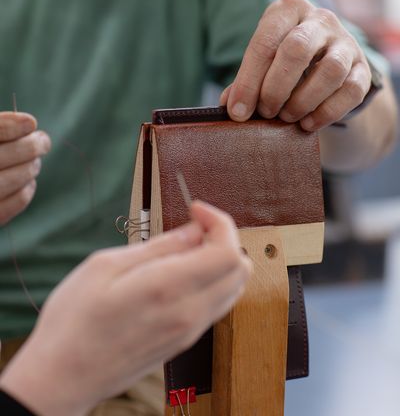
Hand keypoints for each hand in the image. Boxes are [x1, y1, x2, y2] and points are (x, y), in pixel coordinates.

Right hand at [0, 112, 50, 223]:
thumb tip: (28, 124)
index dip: (11, 126)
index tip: (31, 123)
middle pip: (2, 156)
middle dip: (29, 147)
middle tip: (43, 141)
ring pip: (12, 179)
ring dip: (30, 168)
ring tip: (35, 162)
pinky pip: (15, 202)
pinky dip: (27, 190)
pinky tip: (28, 182)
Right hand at [0, 201, 250, 415]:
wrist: (63, 377)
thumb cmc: (74, 320)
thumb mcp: (106, 266)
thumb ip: (158, 247)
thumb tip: (193, 231)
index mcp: (169, 289)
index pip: (228, 253)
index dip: (220, 223)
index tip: (196, 209)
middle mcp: (189, 314)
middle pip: (241, 270)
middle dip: (224, 238)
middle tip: (192, 226)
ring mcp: (190, 332)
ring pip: (233, 288)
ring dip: (220, 260)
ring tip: (184, 248)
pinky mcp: (185, 342)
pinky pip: (217, 304)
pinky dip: (211, 280)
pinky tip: (179, 273)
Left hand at [221, 0, 371, 130]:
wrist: (325, 59)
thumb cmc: (283, 59)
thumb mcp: (263, 60)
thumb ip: (246, 81)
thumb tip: (231, 106)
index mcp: (288, 9)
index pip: (265, 42)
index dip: (248, 80)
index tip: (238, 111)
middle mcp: (320, 19)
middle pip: (297, 49)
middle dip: (275, 88)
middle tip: (265, 112)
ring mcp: (346, 42)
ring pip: (330, 70)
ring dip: (303, 100)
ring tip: (286, 117)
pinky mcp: (363, 68)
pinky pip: (350, 91)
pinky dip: (327, 112)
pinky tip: (308, 124)